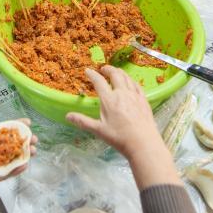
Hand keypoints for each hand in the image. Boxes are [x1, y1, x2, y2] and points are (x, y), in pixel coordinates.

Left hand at [0, 114, 37, 194]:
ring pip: (10, 160)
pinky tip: (24, 164)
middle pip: (9, 146)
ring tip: (34, 151)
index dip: (15, 126)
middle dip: (23, 141)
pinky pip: (4, 174)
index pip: (2, 131)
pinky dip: (15, 170)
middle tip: (34, 138)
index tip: (27, 122)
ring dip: (23, 155)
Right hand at [66, 66, 179, 187]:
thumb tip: (68, 116)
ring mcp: (134, 95)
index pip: (99, 82)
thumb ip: (83, 121)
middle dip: (108, 69)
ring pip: (126, 77)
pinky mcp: (144, 100)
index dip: (92, 74)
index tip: (88, 71)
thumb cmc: (119, 138)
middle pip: (115, 75)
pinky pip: (137, 85)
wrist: (143, 143)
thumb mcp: (99, 130)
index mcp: (109, 100)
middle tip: (103, 69)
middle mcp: (122, 93)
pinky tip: (130, 81)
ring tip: (115, 72)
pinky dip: (131, 80)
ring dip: (119, 72)